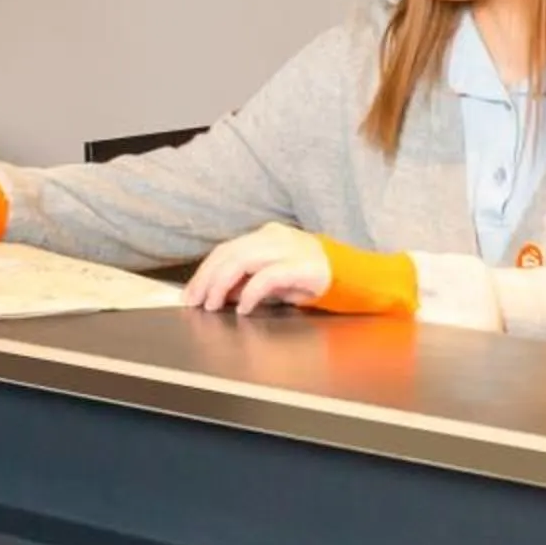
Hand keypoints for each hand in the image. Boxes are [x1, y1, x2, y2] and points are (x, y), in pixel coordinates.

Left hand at [181, 223, 331, 314]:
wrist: (354, 278)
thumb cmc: (312, 279)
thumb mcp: (274, 280)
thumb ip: (247, 283)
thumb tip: (219, 293)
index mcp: (267, 236)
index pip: (226, 249)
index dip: (204, 271)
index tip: (191, 293)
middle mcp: (275, 237)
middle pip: (229, 253)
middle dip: (207, 279)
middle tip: (194, 302)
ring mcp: (289, 249)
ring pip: (242, 260)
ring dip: (221, 284)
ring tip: (212, 305)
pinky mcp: (302, 267)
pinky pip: (267, 277)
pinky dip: (250, 293)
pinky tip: (243, 308)